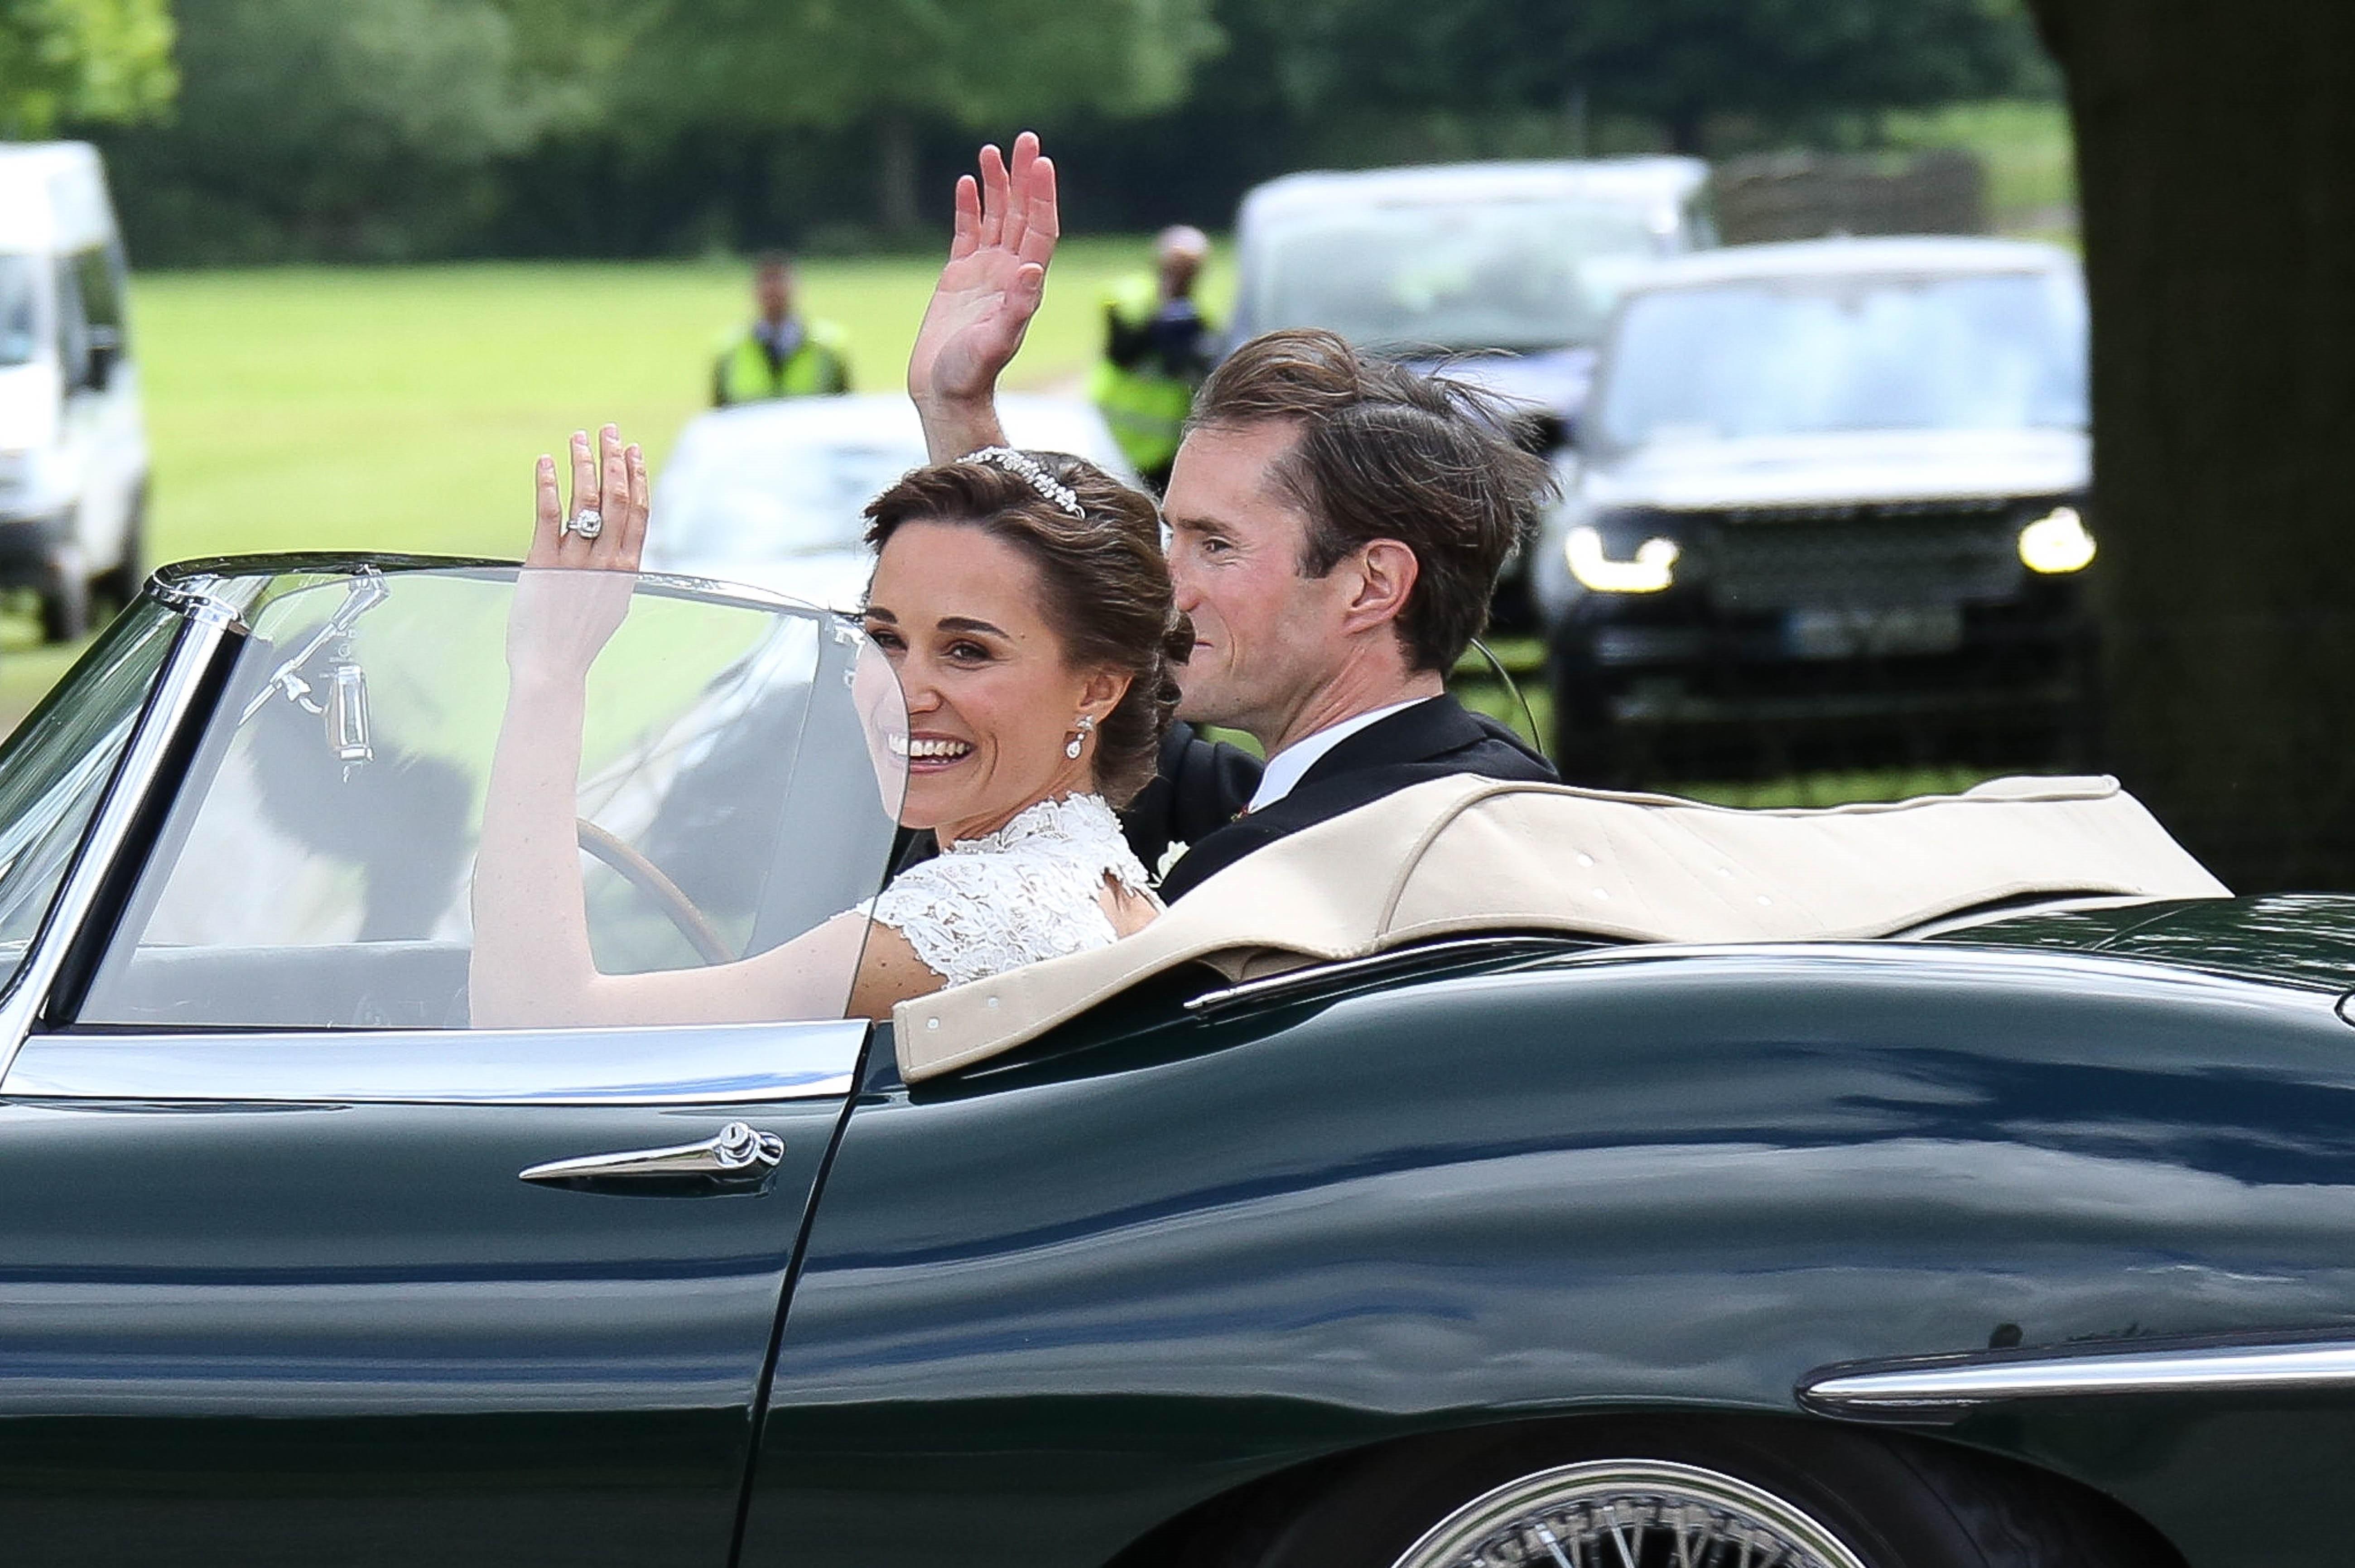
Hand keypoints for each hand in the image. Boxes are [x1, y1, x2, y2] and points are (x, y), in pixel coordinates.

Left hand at [508, 424, 649, 681]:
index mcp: (626, 570)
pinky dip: (548, 486)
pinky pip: (549, 517)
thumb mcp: (610, 601)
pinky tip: (546, 463)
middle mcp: (606, 563)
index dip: (637, 476)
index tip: (633, 450)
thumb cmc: (578, 638)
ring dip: (583, 464)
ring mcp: (576, 563)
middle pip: (617, 498)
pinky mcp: (544, 565)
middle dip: (614, 459)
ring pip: (586, 502)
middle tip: (608, 431)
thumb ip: (615, 570)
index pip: (639, 512)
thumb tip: (619, 546)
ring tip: (578, 438)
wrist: (553, 667)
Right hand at [907, 133, 1058, 429]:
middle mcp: (1010, 273)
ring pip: (996, 218)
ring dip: (997, 185)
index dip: (1042, 196)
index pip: (1040, 229)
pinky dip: (969, 208)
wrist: (946, 394)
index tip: (1042, 162)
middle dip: (1024, 177)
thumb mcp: (995, 343)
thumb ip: (1016, 309)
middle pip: (1022, 214)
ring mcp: (986, 274)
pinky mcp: (959, 278)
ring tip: (992, 150)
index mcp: (1025, 284)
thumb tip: (1033, 271)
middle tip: (1025, 138)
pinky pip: (967, 233)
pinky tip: (967, 182)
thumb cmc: (971, 375)